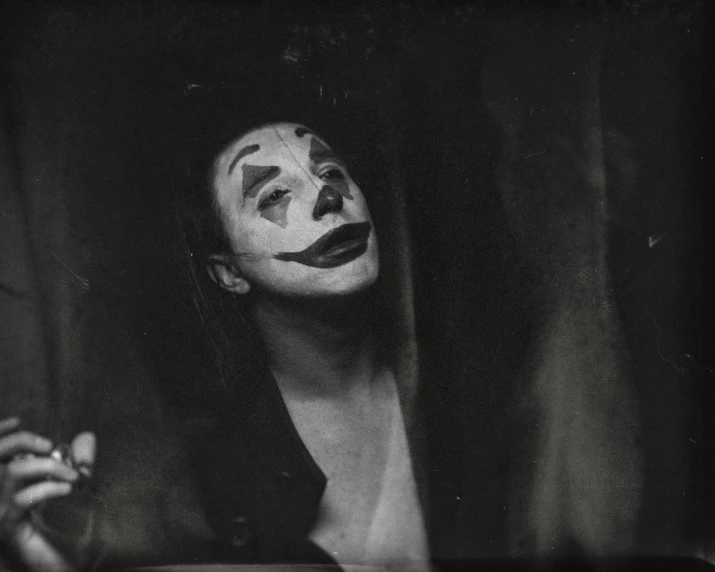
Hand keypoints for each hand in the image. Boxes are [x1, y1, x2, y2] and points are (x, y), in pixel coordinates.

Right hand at [0, 417, 95, 570]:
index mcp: (7, 486)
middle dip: (20, 442)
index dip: (0, 434)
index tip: (17, 420)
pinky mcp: (6, 528)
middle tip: (49, 445)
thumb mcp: (76, 489)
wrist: (65, 567)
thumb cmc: (69, 530)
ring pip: (10, 474)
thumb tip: (87, 437)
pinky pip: (21, 499)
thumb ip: (79, 462)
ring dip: (44, 466)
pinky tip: (67, 489)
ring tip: (71, 474)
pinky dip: (48, 488)